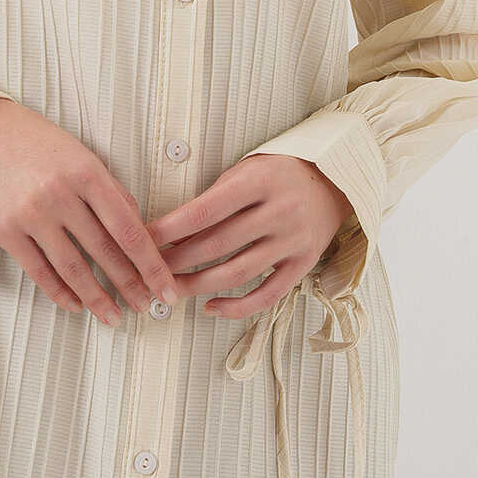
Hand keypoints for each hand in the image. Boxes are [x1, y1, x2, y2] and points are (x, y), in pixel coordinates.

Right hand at [0, 94, 180, 328]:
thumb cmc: (37, 142)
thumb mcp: (81, 155)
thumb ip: (111, 191)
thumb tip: (140, 231)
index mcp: (87, 172)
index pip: (128, 228)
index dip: (151, 264)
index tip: (167, 287)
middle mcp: (59, 194)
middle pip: (105, 251)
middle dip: (130, 285)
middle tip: (147, 307)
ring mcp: (30, 214)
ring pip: (73, 268)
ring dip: (97, 298)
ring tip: (115, 317)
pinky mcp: (4, 230)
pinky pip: (39, 271)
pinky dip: (60, 292)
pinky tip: (76, 305)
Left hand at [146, 154, 350, 317]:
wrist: (333, 181)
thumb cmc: (278, 174)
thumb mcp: (245, 171)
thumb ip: (215, 198)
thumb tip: (171, 231)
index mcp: (259, 182)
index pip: (205, 211)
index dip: (170, 229)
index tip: (144, 240)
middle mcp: (279, 212)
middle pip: (216, 245)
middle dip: (177, 260)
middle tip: (150, 269)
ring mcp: (293, 241)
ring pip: (237, 273)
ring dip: (198, 285)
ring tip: (172, 289)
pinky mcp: (303, 264)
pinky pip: (267, 295)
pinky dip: (237, 307)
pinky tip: (211, 306)